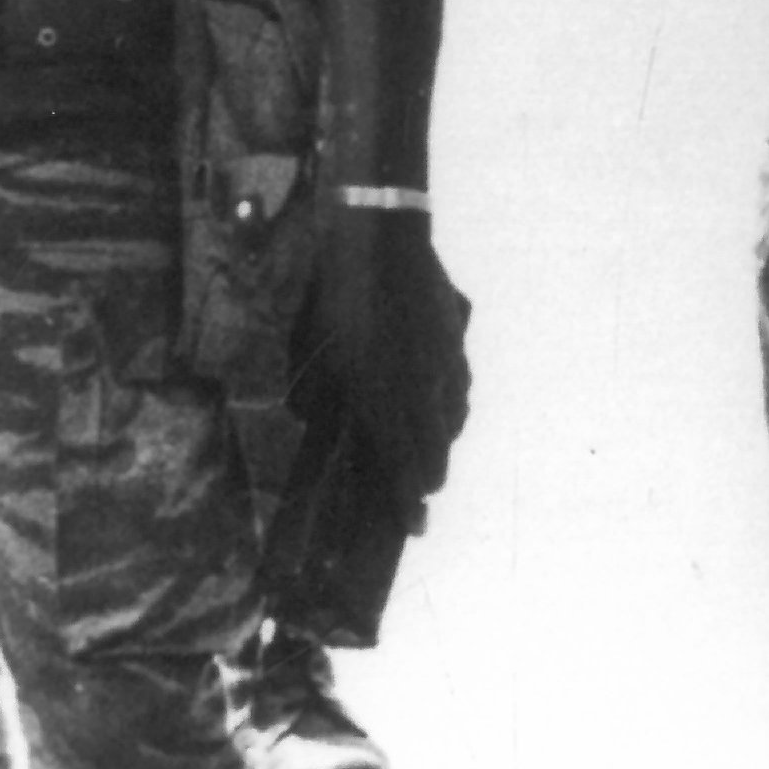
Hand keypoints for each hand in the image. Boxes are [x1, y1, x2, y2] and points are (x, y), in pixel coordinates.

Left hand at [311, 210, 473, 507]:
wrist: (381, 240)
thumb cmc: (336, 295)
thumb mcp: (310, 348)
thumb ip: (311, 392)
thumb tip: (309, 419)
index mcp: (379, 395)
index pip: (399, 465)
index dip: (407, 503)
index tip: (416, 528)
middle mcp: (417, 387)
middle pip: (434, 451)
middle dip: (429, 478)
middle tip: (425, 492)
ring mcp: (442, 363)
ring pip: (452, 419)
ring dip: (442, 441)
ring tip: (435, 453)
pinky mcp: (455, 339)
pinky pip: (460, 384)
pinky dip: (453, 403)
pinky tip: (446, 402)